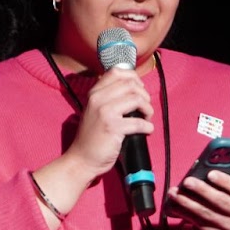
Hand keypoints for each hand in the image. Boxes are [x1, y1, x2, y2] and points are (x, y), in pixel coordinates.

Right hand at [63, 67, 154, 182]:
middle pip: (131, 84)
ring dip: (148, 109)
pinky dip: (147, 126)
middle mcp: (98, 99)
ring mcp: (105, 112)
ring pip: (137, 99)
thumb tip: (135, 89)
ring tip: (146, 118)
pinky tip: (146, 130)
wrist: (82, 158)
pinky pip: (139, 122)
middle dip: (144, 96)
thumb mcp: (95, 110)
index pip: (117, 71)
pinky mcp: (113, 127)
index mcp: (94, 92)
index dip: (134, 78)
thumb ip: (109, 97)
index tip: (139, 91)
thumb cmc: (92, 136)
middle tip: (145, 108)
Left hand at [167, 169, 229, 229]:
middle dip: (202, 191)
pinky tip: (175, 206)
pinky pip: (200, 224)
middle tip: (187, 181)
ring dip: (187, 203)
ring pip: (207, 214)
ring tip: (174, 193)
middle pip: (222, 202)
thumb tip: (207, 169)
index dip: (225, 181)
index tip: (210, 173)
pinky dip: (185, 214)